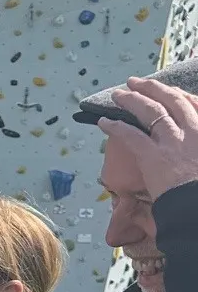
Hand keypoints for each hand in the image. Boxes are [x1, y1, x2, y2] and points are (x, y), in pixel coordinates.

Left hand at [103, 75, 197, 199]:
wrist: (197, 208)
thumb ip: (194, 145)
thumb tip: (187, 141)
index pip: (193, 102)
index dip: (177, 94)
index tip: (168, 90)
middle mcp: (192, 130)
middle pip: (171, 100)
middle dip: (152, 88)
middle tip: (136, 82)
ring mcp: (172, 141)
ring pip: (150, 111)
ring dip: (132, 99)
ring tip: (118, 94)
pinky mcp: (153, 155)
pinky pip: (130, 135)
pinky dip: (115, 126)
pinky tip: (103, 121)